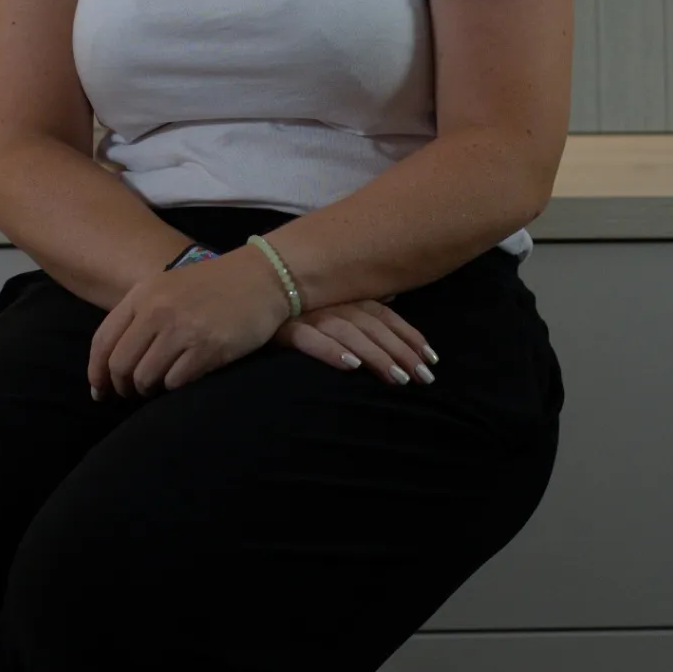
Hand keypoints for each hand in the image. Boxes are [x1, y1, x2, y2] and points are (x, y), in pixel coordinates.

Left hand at [88, 245, 289, 400]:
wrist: (262, 276)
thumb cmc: (212, 285)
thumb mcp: (168, 287)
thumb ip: (139, 316)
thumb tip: (112, 365)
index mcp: (143, 294)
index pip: (103, 341)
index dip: (96, 372)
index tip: (100, 390)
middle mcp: (158, 310)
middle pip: (120, 364)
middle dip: (122, 387)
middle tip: (131, 394)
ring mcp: (183, 329)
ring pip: (146, 377)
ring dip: (149, 389)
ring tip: (159, 387)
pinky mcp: (208, 347)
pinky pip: (176, 382)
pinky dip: (175, 387)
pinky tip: (184, 379)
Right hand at [272, 298, 435, 386]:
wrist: (240, 300)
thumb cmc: (290, 307)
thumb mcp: (327, 300)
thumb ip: (358, 299)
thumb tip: (392, 293)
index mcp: (342, 296)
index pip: (384, 315)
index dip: (409, 336)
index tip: (432, 359)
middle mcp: (329, 302)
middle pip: (373, 326)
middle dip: (401, 351)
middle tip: (423, 378)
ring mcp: (306, 314)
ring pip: (349, 333)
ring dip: (375, 354)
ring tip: (397, 378)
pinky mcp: (283, 328)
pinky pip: (310, 339)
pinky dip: (331, 351)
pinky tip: (351, 366)